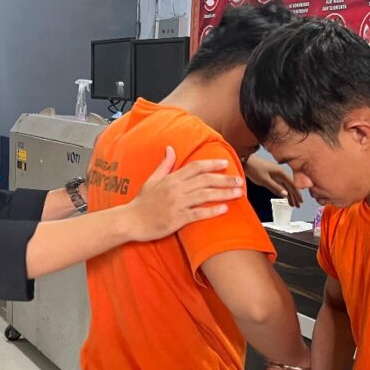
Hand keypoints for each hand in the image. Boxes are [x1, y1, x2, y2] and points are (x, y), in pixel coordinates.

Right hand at [123, 147, 242, 240]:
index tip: (225, 163)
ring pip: (204, 195)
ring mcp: (177, 204)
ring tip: (237, 193)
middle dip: (224, 179)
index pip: (195, 167)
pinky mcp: (177, 219)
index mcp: (171, 178)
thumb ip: (164, 165)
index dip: (212, 164)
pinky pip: (198, 213)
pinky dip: (212, 211)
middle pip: (205, 180)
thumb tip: (170, 148)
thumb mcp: (152, 179)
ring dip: (223, 193)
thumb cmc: (141, 202)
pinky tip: (224, 209)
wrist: (130, 221)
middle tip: (239, 180)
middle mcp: (176, 189)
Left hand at [244, 155, 303, 206]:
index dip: (297, 193)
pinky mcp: (272, 177)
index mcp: (281, 173)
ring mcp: (277, 175)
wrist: (246, 162)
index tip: (300, 201)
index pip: (292, 185)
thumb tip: (285, 194)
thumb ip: (275, 187)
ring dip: (290, 195)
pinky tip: (285, 197)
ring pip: (286, 187)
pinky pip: (281, 186)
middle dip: (295, 196)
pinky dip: (284, 192)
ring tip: (293, 204)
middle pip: (291, 186)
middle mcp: (281, 173)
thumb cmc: (254, 168)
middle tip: (298, 205)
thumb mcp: (264, 180)